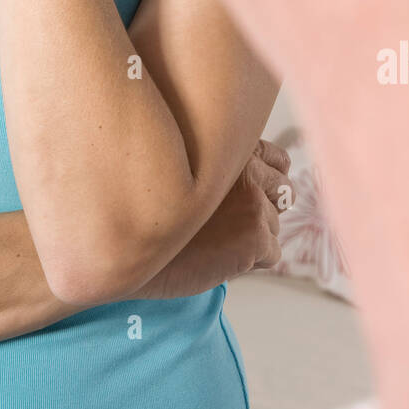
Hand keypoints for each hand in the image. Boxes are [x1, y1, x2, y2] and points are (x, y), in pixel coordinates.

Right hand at [125, 139, 294, 300]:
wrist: (125, 248)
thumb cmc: (151, 211)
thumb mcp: (187, 170)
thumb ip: (222, 167)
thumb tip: (267, 180)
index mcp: (230, 146)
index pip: (279, 161)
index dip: (264, 183)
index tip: (242, 199)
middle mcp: (246, 168)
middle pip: (283, 192)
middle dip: (262, 211)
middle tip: (225, 225)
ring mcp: (254, 201)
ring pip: (274, 226)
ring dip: (250, 238)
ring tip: (211, 240)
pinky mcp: (256, 235)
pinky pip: (272, 253)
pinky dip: (250, 262)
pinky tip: (216, 256)